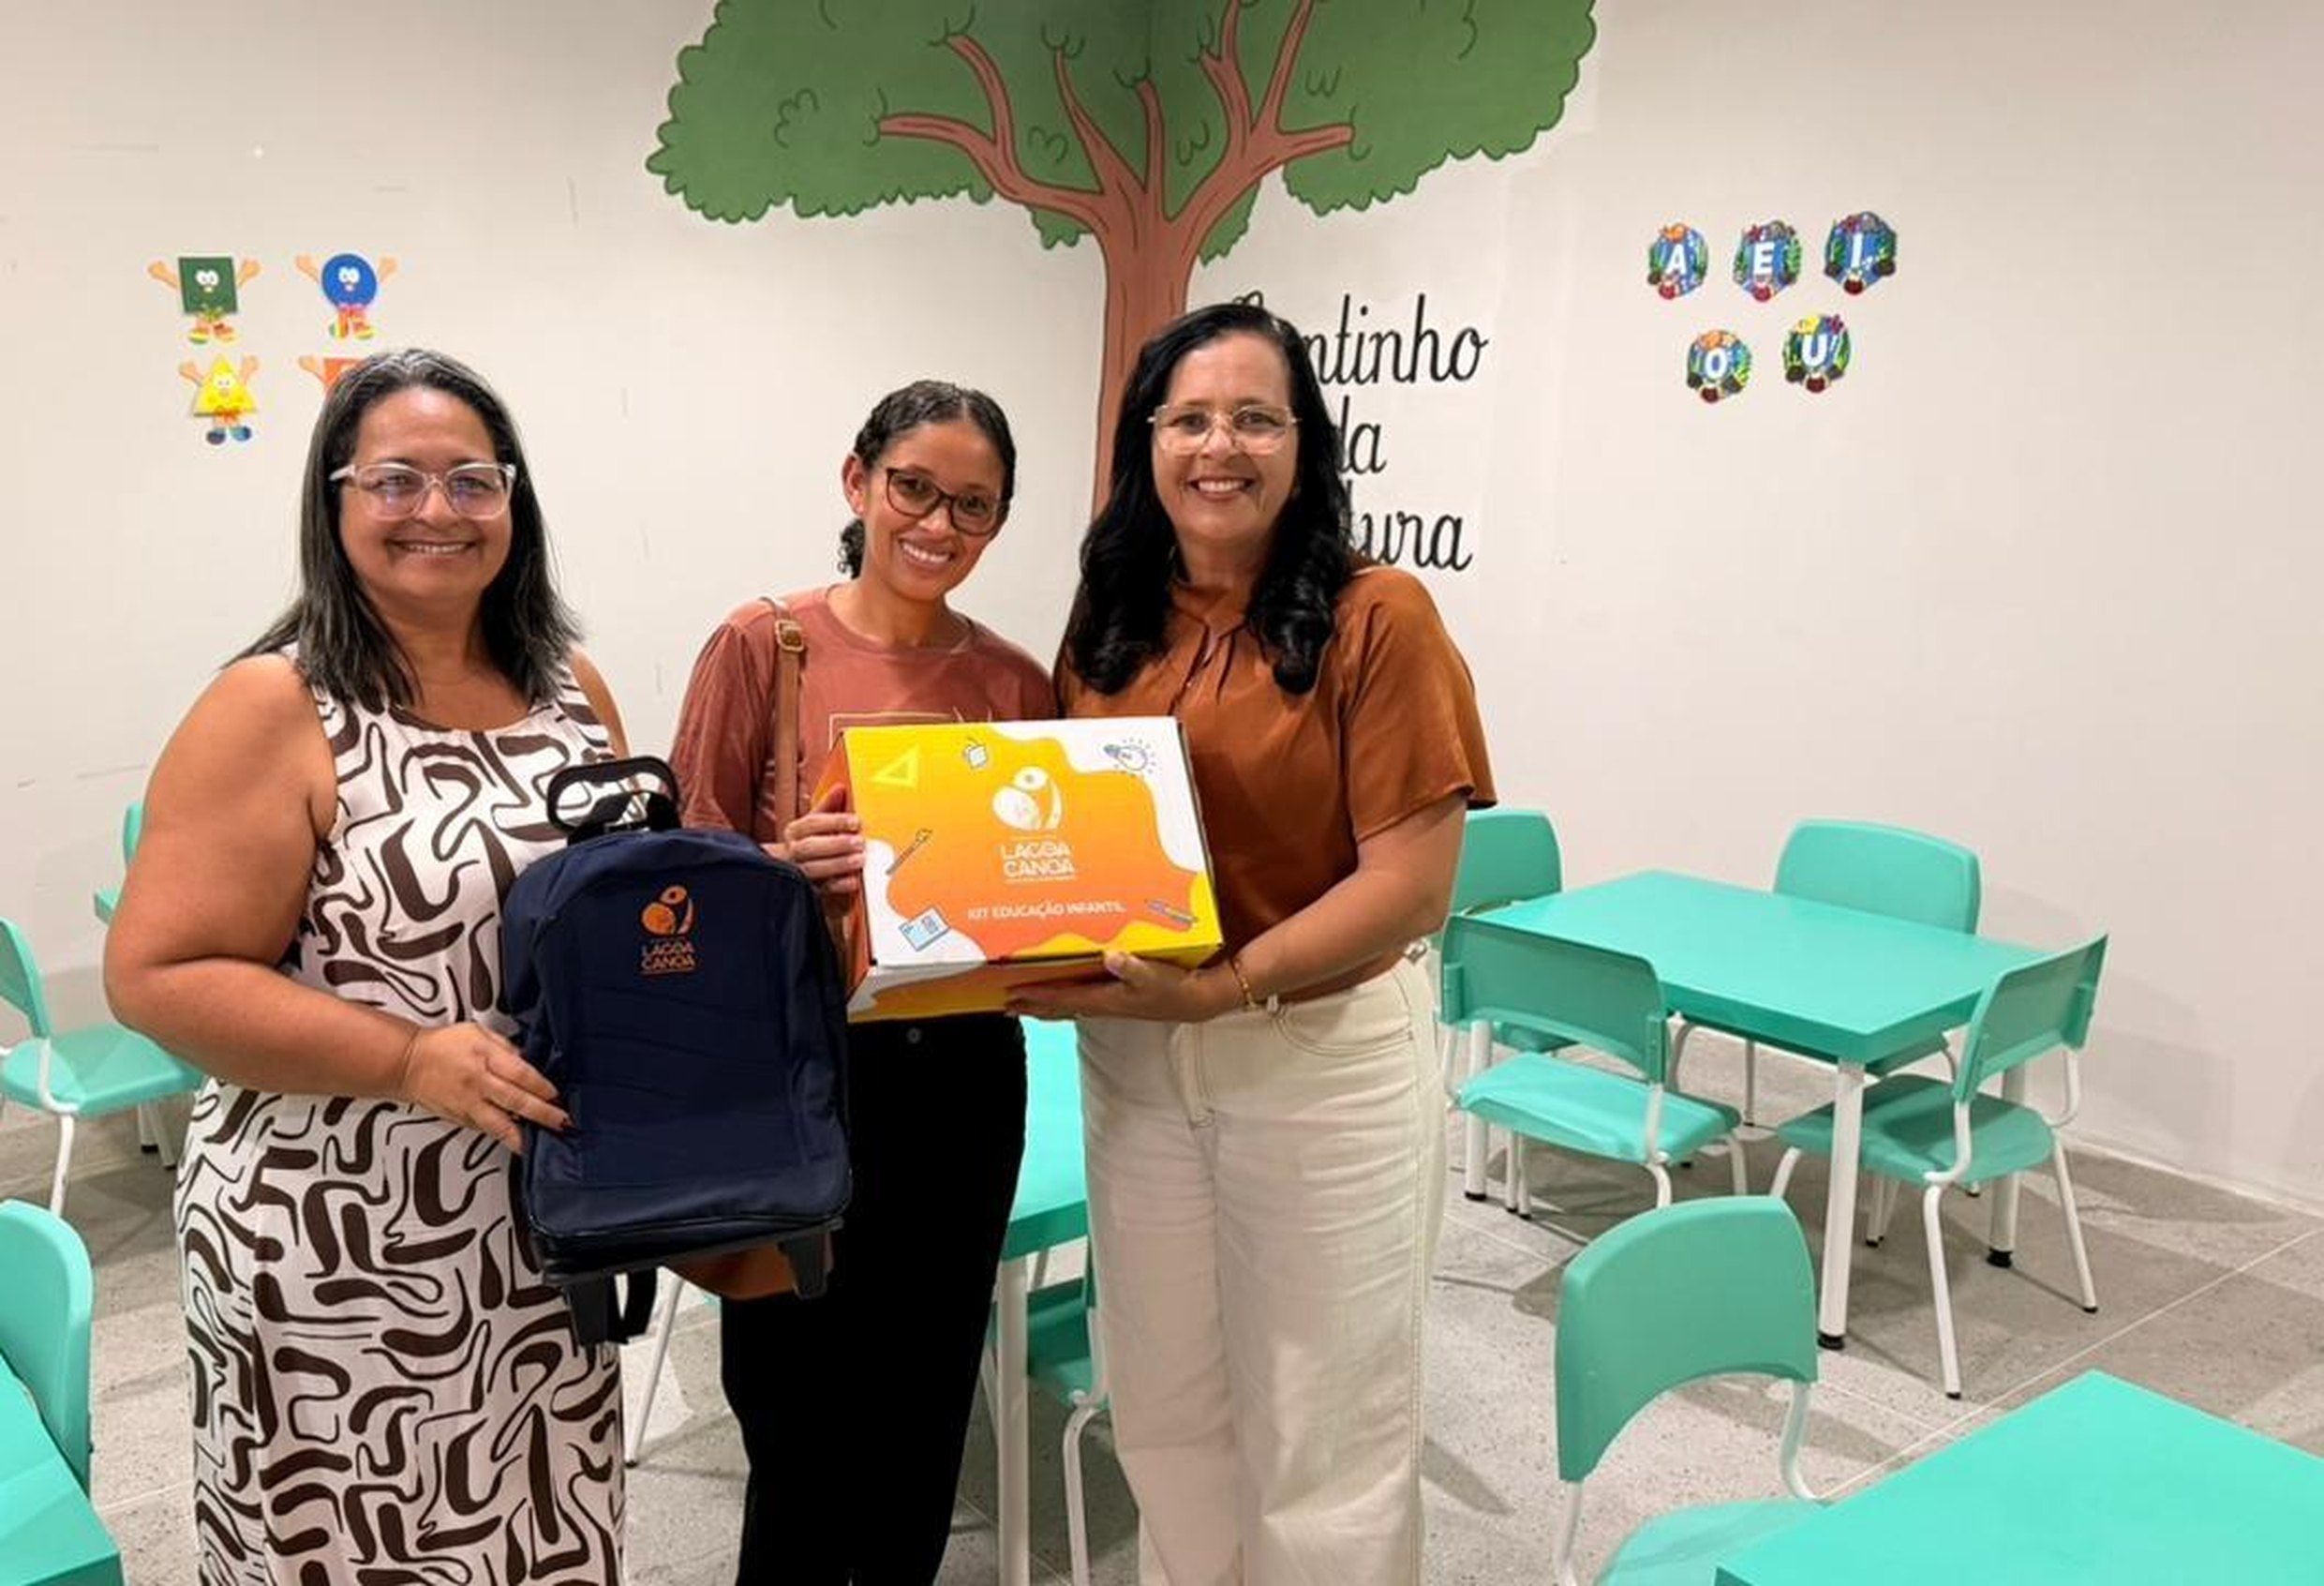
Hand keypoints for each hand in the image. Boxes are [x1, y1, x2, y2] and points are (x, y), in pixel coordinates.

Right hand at [395, 1021, 569, 1153]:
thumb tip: (530, 1062)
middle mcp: (477, 1083)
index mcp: (484, 1057)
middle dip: (543, 1113)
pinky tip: (520, 1140)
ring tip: (543, 1142)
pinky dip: (505, 1136)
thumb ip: (507, 1048)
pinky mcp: (462, 1119)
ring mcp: (468, 1104)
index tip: (557, 1094)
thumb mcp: (479, 1033)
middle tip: (563, 1122)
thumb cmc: (443, 1045)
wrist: (407, 1063)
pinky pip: (487, 1129)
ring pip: (500, 1125)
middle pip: (515, 1101)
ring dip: (524, 1135)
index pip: (520, 1074)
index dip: (542, 1086)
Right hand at [772, 782, 862, 900]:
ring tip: (860, 860)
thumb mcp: (814, 822)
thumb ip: (828, 807)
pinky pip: (821, 889)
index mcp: (794, 831)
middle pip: (811, 847)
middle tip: (860, 842)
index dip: (834, 821)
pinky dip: (838, 886)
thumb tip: (841, 787)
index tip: (856, 821)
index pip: (812, 823)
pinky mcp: (807, 891)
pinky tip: (853, 881)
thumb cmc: (807, 841)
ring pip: (814, 869)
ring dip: (839, 865)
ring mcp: (798, 872)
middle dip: (837, 844)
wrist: (784, 870)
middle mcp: (793, 851)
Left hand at [1009, 953, 1241, 1023]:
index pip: (1063, 997)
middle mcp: (1102, 1005)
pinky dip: (1064, 1002)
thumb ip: (1131, 966)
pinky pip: (1081, 1003)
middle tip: (1005, 1005)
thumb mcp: (1154, 974)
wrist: (1195, 1001)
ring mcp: (1109, 1005)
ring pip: (1067, 1007)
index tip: (1013, 993)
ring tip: (1024, 1006)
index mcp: (1105, 998)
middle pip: (1058, 1008)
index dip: (1037, 995)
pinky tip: (1063, 999)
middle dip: (1031, 1006)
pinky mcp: (1117, 1001)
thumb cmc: (1173, 988)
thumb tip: (1110, 957)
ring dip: (1045, 1006)